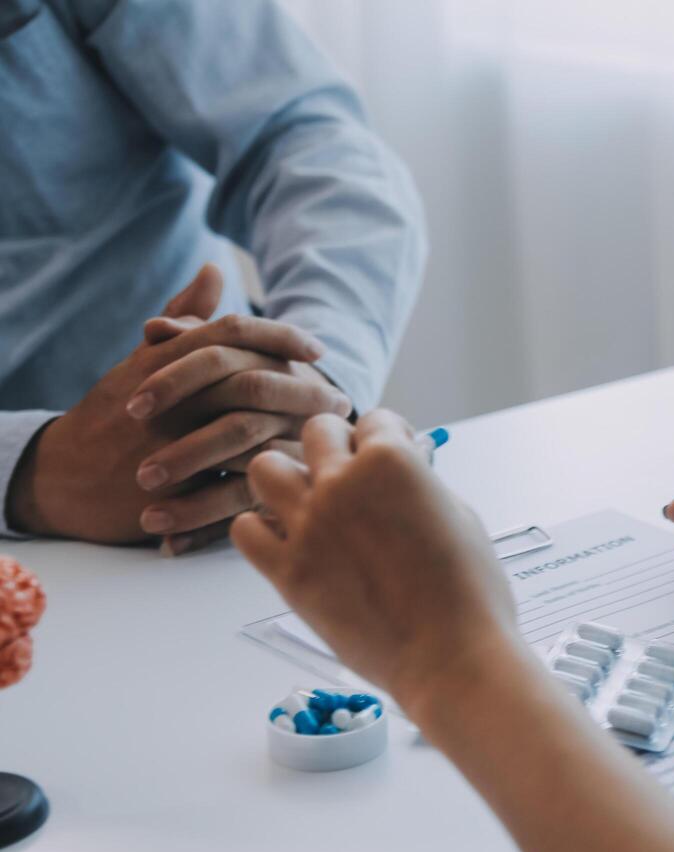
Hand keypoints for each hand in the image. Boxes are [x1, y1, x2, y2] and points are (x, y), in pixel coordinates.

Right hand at [5, 266, 330, 545]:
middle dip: (302, 393)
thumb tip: (215, 270)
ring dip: (294, 439)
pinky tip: (304, 482)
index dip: (279, 337)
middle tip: (341, 401)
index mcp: (161, 360)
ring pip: (244, 437)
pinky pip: (228, 489)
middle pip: (248, 384)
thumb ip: (184, 317)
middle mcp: (165, 399)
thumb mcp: (145, 361)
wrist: (64, 475)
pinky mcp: (168, 492)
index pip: (230, 335)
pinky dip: (266, 485)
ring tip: (328, 443)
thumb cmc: (115, 411)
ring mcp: (165, 446)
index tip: (318, 349)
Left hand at [232, 411, 526, 709]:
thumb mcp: (462, 517)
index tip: (392, 452)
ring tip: (309, 500)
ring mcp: (308, 526)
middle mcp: (342, 484)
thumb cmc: (470, 594)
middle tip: (351, 473)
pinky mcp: (287, 572)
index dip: (388, 436)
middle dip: (337, 446)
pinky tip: (289, 540)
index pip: (375, 419)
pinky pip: (245, 530)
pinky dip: (262, 529)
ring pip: (266, 469)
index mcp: (391, 461)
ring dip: (287, 477)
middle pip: (316, 432)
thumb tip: (409, 472)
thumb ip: (424, 485)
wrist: (450, 656)